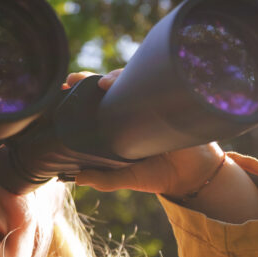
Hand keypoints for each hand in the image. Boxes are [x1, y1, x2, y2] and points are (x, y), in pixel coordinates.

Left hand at [65, 69, 226, 196]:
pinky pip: (155, 82)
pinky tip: (130, 80)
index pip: (96, 102)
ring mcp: (150, 102)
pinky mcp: (168, 99)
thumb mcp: (128, 178)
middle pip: (109, 86)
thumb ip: (105, 180)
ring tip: (103, 83)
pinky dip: (142, 77)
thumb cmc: (158, 175)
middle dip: (90, 78)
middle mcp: (132, 109)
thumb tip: (78, 179)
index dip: (80, 92)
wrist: (192, 175)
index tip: (64, 86)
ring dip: (115, 76)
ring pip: (130, 79)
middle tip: (75, 79)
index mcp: (118, 124)